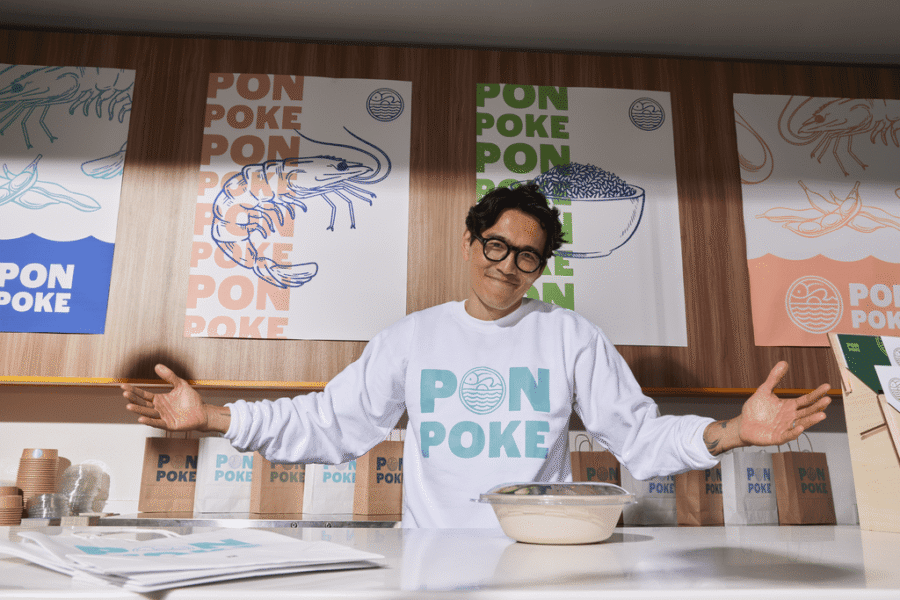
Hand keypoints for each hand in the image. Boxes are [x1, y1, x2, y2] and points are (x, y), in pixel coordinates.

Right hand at [122, 364, 221, 431]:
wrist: (203, 412)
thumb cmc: (191, 399)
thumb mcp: (180, 384)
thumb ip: (169, 376)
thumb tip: (157, 365)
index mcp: (159, 399)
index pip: (143, 395)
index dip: (134, 391)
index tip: (123, 386)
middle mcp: (158, 409)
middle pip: (143, 403)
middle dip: (133, 399)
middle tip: (124, 393)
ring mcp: (163, 417)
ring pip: (147, 413)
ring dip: (138, 410)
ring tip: (128, 406)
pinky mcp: (168, 425)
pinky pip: (157, 423)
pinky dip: (149, 421)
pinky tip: (140, 419)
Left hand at [703, 361, 830, 454]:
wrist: (743, 424)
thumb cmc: (756, 409)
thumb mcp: (764, 390)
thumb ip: (774, 378)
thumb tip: (783, 362)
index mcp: (790, 406)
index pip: (807, 399)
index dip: (817, 393)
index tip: (827, 386)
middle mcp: (791, 417)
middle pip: (808, 411)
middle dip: (818, 406)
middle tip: (828, 400)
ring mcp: (786, 428)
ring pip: (802, 423)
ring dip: (811, 420)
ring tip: (822, 415)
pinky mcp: (778, 437)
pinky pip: (788, 435)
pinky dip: (794, 432)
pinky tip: (800, 427)